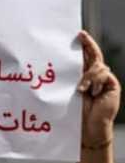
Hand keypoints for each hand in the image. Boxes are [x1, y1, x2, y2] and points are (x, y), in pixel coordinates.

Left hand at [77, 30, 119, 145]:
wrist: (87, 128)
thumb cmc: (74, 113)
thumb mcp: (67, 92)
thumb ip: (67, 79)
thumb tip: (49, 68)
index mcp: (83, 77)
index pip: (85, 57)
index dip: (84, 45)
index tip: (77, 34)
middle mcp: (95, 76)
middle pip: (95, 55)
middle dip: (89, 44)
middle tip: (81, 35)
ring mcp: (105, 80)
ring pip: (98, 65)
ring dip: (88, 75)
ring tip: (81, 90)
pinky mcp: (112, 85)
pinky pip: (104, 74)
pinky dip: (95, 81)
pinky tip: (91, 92)